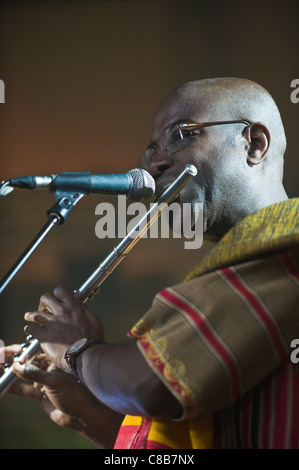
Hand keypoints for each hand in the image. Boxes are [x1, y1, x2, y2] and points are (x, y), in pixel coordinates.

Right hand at [0, 344, 122, 446]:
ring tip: (2, 370)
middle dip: (19, 362)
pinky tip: (6, 387)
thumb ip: (34, 374)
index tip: (13, 350)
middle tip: (4, 359)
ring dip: (16, 374)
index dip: (27, 350)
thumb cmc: (74, 394)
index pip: (39, 351)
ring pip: (28, 375)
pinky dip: (16, 388)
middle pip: (32, 363)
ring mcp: (46, 381)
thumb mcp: (53, 382)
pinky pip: (26, 389)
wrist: (81, 415)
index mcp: (58, 361)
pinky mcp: (42, 394)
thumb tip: (17, 366)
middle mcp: (51, 368)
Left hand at [24, 285, 104, 371]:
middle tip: (44, 309)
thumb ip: (83, 312)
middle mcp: (62, 312)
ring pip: (35, 314)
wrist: (87, 354)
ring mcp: (52, 323)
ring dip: (31, 315)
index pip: (60, 290)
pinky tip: (30, 330)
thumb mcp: (92, 319)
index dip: (57, 294)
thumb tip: (79, 308)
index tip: (57, 299)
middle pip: (45, 298)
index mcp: (74, 306)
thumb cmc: (93, 339)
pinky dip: (30, 329)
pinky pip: (31, 329)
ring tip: (29, 316)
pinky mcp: (45, 336)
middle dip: (43, 303)